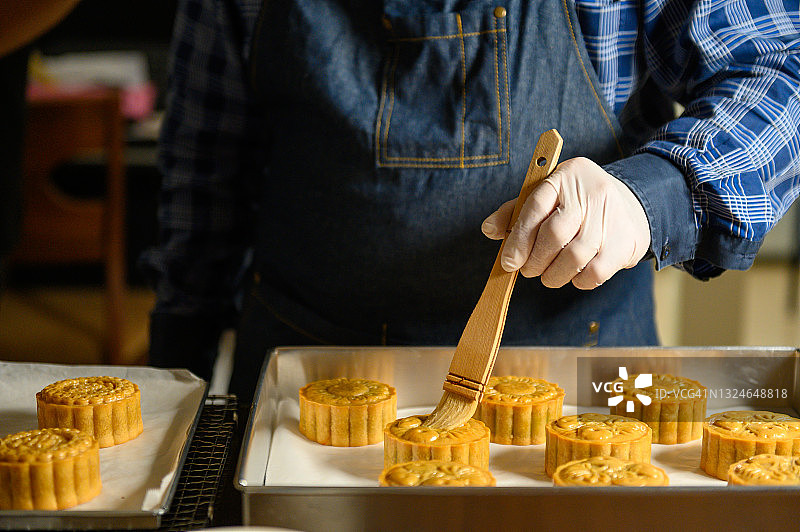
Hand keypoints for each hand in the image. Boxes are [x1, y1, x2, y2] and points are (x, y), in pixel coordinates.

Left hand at [481, 157, 650, 288]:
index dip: (519, 239)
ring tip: (547, 276)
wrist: (631, 205)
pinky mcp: (626, 242)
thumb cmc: (576, 204)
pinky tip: (573, 275)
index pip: (535, 206)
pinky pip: (595, 272)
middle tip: (528, 270)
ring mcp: (612, 217)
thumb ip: (516, 212)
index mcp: (566, 175)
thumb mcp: (547, 196)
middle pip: (555, 234)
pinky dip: (578, 281)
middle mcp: (591, 192)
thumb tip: (489, 229)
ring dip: (553, 275)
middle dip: (535, 260)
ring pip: (574, 257)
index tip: (508, 262)